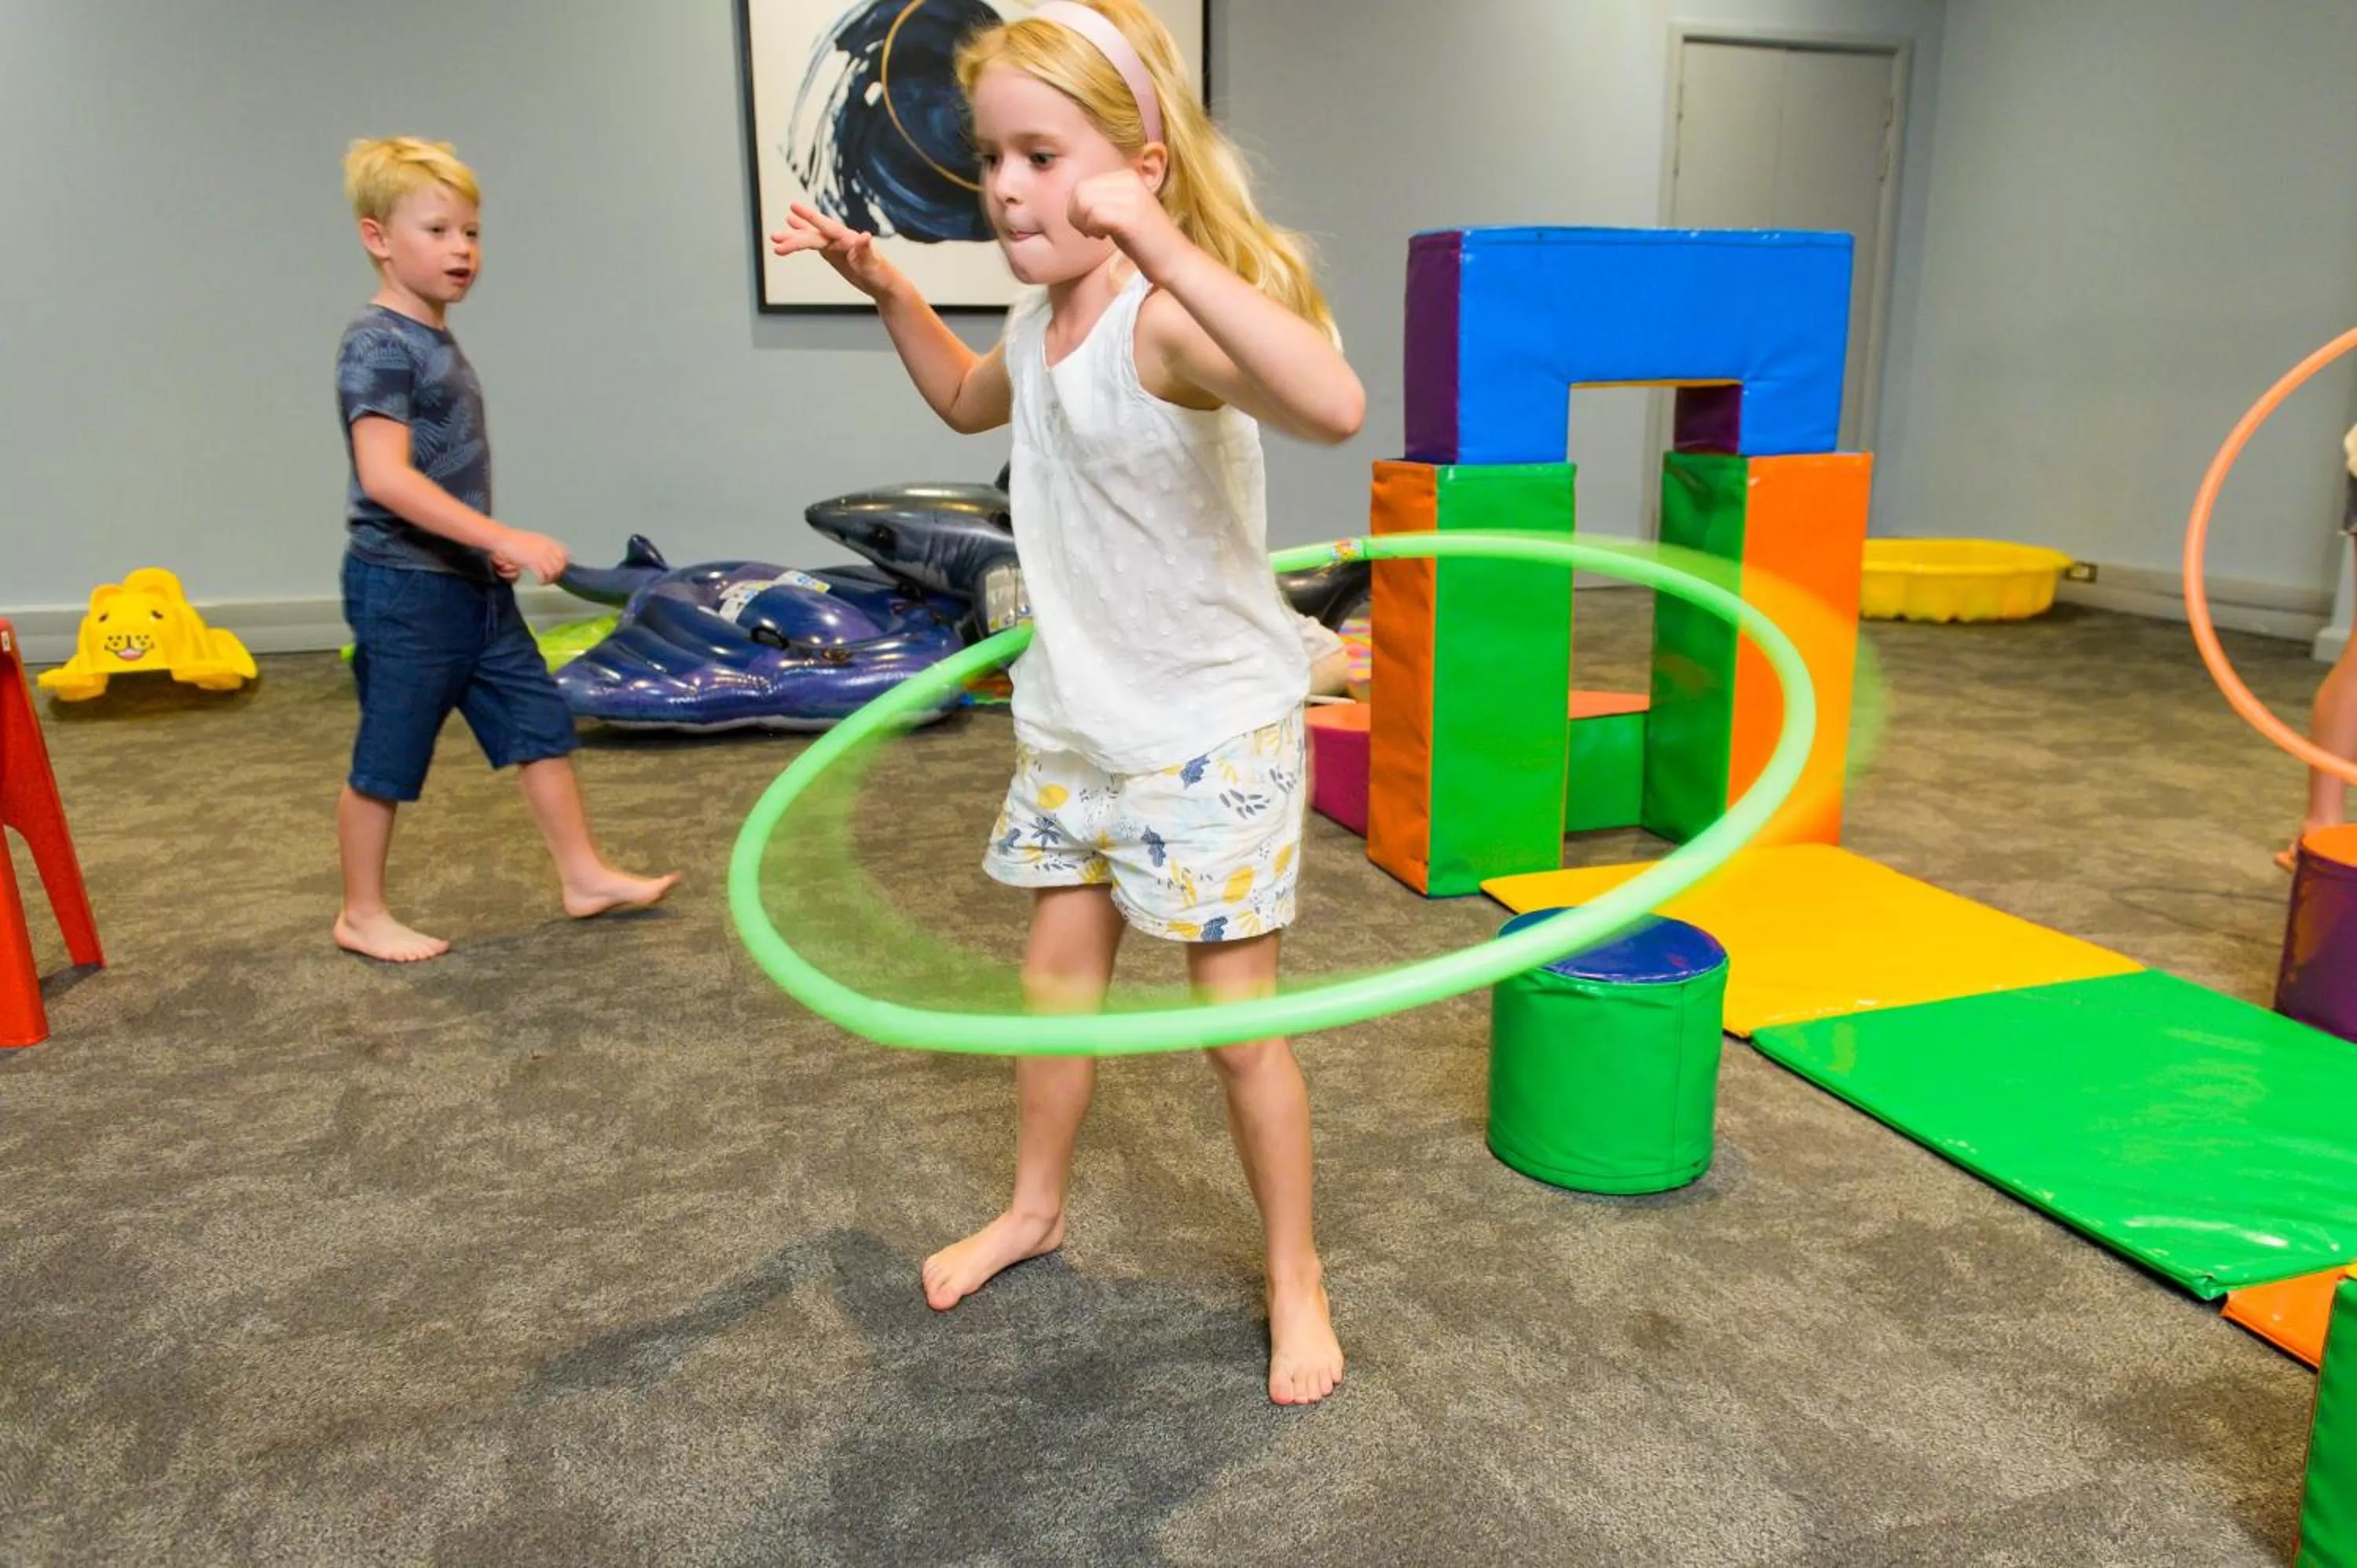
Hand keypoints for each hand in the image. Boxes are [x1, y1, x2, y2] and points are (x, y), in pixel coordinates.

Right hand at [493, 527, 568, 584]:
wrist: (504, 539)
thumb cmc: (517, 541)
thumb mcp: (535, 541)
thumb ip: (544, 548)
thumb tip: (551, 558)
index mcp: (549, 542)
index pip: (565, 554)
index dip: (565, 564)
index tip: (560, 570)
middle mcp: (547, 548)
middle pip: (561, 565)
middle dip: (558, 574)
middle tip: (551, 578)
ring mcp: (541, 555)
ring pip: (553, 572)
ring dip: (550, 579)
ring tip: (544, 581)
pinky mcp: (532, 562)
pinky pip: (543, 576)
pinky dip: (542, 581)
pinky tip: (539, 582)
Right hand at [770, 202, 899, 300]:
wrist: (885, 284)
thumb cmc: (881, 274)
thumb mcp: (874, 265)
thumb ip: (867, 250)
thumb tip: (865, 235)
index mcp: (848, 239)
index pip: (825, 226)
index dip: (809, 217)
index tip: (792, 209)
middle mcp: (840, 238)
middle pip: (813, 235)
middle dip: (794, 237)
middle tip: (775, 239)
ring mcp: (835, 245)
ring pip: (810, 237)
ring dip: (793, 236)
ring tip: (774, 236)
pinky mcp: (833, 252)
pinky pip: (814, 243)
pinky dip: (802, 236)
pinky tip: (792, 229)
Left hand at [1068, 170, 1184, 277]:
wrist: (1176, 261)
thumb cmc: (1146, 243)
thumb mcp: (1122, 212)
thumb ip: (1102, 201)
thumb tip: (1074, 201)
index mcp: (1127, 176)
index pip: (1083, 184)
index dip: (1078, 208)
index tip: (1092, 226)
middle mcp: (1130, 180)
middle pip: (1080, 191)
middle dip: (1076, 215)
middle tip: (1091, 233)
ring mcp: (1131, 197)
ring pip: (1084, 201)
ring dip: (1083, 223)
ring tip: (1097, 235)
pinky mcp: (1131, 216)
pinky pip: (1094, 215)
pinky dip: (1092, 229)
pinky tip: (1104, 238)